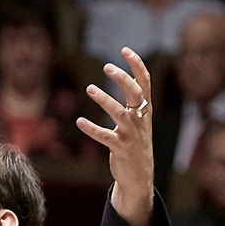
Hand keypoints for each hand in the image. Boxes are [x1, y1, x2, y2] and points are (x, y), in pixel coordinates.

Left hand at [77, 47, 154, 225]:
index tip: (125, 50)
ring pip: (119, 113)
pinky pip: (105, 136)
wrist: (140, 175)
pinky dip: (92, 129)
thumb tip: (124, 76)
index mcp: (145, 110)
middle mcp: (141, 119)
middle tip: (107, 66)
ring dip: (105, 100)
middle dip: (123, 78)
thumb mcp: (139, 120)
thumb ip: (133, 101)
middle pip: (135, 93)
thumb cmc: (135, 143)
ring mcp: (132, 134)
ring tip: (89, 88)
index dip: (137, 65)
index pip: (145, 82)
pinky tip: (79, 121)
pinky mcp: (121, 148)